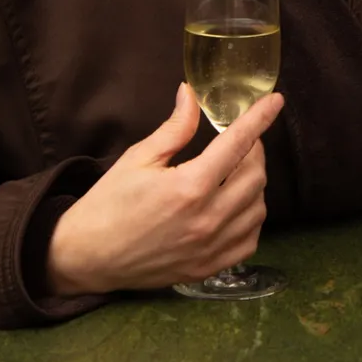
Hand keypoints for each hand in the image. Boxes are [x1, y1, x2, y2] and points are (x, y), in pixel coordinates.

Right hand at [47, 84, 283, 295]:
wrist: (86, 258)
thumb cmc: (108, 205)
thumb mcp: (137, 159)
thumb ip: (174, 128)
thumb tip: (191, 94)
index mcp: (189, 187)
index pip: (238, 143)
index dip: (260, 118)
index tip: (275, 101)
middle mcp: (207, 219)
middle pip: (255, 175)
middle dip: (254, 150)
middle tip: (240, 141)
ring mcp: (211, 247)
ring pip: (258, 207)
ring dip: (254, 184)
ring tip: (234, 173)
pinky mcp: (210, 267)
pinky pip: (250, 239)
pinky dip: (250, 218)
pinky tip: (234, 206)